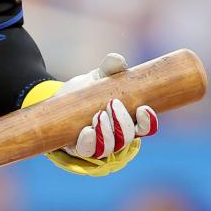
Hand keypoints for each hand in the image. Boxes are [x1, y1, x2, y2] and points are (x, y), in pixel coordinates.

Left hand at [22, 53, 157, 175]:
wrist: (62, 97)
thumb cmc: (89, 88)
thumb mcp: (100, 75)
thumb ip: (111, 66)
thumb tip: (118, 60)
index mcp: (129, 119)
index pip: (146, 127)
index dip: (148, 122)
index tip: (143, 108)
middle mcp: (117, 135)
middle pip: (128, 138)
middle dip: (123, 122)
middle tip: (112, 103)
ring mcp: (99, 143)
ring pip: (110, 147)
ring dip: (107, 133)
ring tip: (99, 114)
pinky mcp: (79, 146)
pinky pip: (87, 151)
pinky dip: (89, 142)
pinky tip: (87, 130)